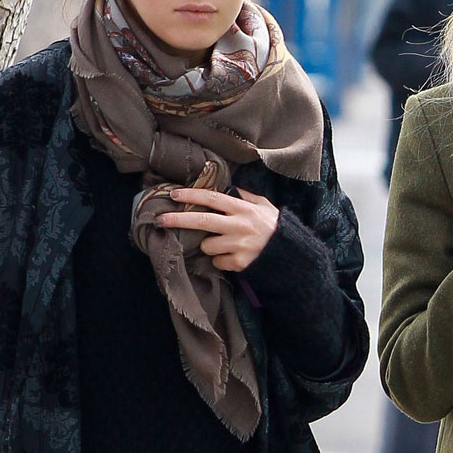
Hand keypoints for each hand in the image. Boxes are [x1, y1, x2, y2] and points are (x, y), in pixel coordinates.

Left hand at [157, 186, 279, 270]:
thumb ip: (247, 197)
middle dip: (177, 219)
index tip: (173, 194)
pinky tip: (234, 257)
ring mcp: (238, 245)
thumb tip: (232, 189)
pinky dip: (222, 261)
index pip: (212, 198)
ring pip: (207, 246)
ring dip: (210, 246)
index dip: (191, 195)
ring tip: (225, 245)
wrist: (292, 256)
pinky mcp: (239, 263)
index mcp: (243, 209)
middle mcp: (239, 225)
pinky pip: (218, 262)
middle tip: (161, 220)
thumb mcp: (265, 207)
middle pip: (201, 220)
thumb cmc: (276, 229)